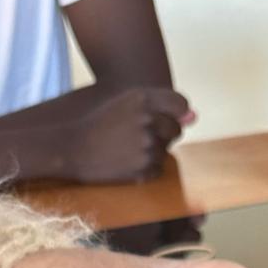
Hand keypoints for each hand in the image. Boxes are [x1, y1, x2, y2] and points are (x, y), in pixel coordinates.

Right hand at [52, 85, 192, 184]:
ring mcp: (147, 146)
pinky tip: (126, 162)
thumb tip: (194, 117)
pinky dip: (146, 168)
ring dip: (153, 151)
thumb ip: (162, 105)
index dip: (175, 112)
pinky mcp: (143, 169)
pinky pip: (157, 169)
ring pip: (166, 151)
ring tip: (128, 149)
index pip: (181, 104)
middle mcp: (148, 120)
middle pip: (176, 129)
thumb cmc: (101, 123)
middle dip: (163, 133)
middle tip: (137, 135)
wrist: (73, 148)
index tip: (164, 117)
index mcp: (143, 98)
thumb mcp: (127, 103)